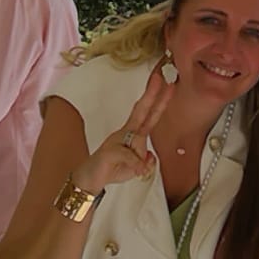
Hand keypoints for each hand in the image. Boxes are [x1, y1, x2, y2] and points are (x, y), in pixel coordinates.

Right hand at [72, 64, 174, 192]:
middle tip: (162, 78)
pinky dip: (135, 165)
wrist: (89, 179)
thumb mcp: (135, 169)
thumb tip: (150, 157)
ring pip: (139, 142)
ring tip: (134, 171)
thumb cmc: (112, 169)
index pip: (149, 115)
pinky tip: (138, 171)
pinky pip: (130, 156)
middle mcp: (125, 133)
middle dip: (152, 95)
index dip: (160, 101)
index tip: (169, 86)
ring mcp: (116, 141)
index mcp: (133, 134)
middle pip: (141, 111)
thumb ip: (145, 161)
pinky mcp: (110, 151)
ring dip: (139, 159)